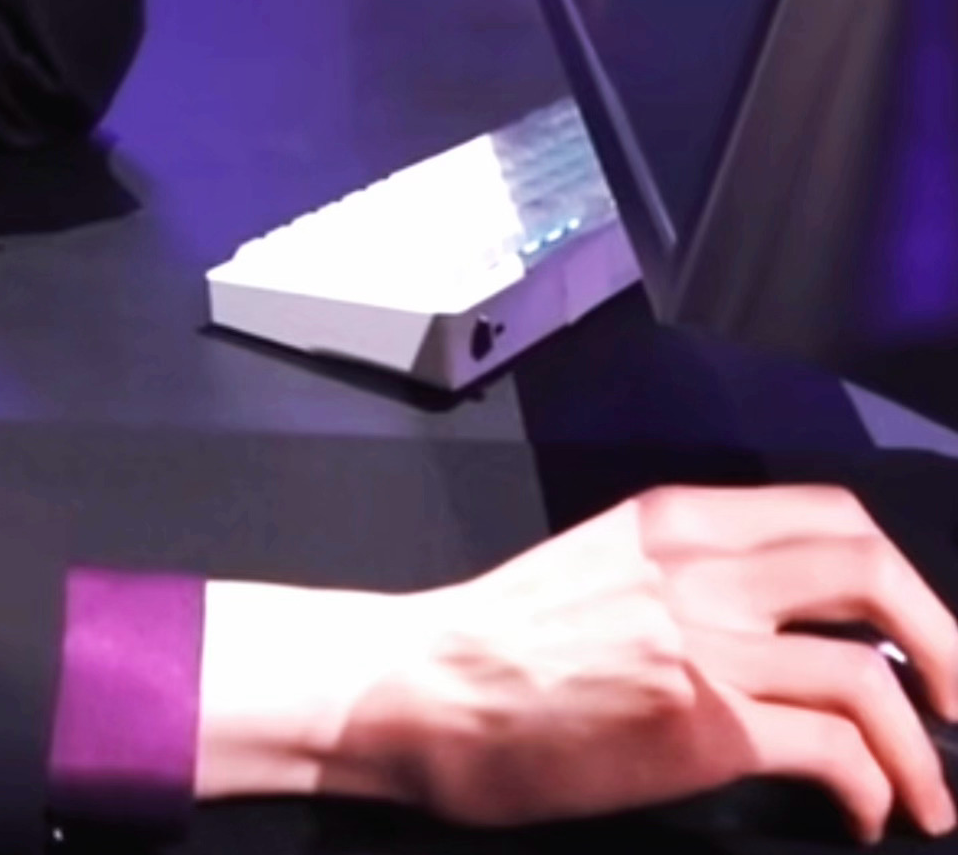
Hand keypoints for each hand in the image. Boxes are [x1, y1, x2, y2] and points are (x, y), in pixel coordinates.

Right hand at [360, 486, 957, 839]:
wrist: (423, 684)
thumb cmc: (502, 638)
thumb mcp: (605, 567)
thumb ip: (693, 577)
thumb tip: (787, 628)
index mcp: (678, 517)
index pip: (829, 514)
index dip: (899, 574)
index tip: (919, 631)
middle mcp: (700, 564)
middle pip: (868, 569)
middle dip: (940, 639)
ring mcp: (701, 640)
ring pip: (865, 675)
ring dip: (920, 746)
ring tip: (927, 798)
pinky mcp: (696, 723)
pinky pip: (830, 751)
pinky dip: (871, 787)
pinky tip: (861, 815)